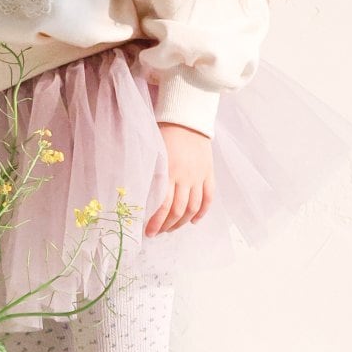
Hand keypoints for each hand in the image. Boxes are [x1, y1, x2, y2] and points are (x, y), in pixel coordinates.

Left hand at [144, 121, 214, 235]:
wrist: (186, 119)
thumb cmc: (163, 134)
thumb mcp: (152, 154)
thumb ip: (150, 175)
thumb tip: (142, 198)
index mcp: (168, 171)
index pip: (163, 205)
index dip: (156, 222)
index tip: (149, 232)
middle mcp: (185, 177)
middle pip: (178, 210)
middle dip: (167, 225)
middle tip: (158, 232)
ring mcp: (199, 176)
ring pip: (193, 207)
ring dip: (183, 222)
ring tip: (173, 228)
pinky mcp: (208, 173)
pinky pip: (208, 197)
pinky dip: (203, 212)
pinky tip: (194, 221)